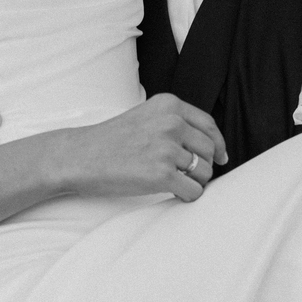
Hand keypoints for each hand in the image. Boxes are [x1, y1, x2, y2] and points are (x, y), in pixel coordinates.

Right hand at [65, 94, 226, 202]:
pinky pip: (194, 191)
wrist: (80, 156)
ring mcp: (167, 148)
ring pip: (205, 172)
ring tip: (175, 183)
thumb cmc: (110, 140)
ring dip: (194, 182)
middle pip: (210, 151)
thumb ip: (174, 123)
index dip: (218, 144)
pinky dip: (188, 196)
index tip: (221, 157)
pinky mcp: (162, 174)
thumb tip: (210, 147)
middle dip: (203, 166)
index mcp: (169, 105)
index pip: (208, 125)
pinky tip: (175, 194)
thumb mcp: (145, 116)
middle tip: (187, 175)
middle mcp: (172, 123)